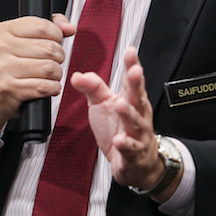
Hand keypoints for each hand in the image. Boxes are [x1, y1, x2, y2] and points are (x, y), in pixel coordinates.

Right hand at [0, 14, 76, 134]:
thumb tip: (69, 28)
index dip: (56, 36)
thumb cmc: (12, 65)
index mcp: (4, 31)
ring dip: (56, 74)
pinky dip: (52, 88)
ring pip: (49, 68)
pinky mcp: (9, 88)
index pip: (42, 26)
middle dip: (58, 57)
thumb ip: (50, 27)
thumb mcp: (25, 39)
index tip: (53, 42)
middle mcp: (1, 47)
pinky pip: (44, 86)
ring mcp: (4, 68)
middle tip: (51, 62)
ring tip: (49, 75)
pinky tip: (46, 87)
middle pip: (49, 48)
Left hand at [68, 46, 177, 197]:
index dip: (132, 65)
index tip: (131, 51)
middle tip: (134, 71)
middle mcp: (138, 115)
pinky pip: (131, 149)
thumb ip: (93, 88)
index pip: (131, 81)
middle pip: (138, 97)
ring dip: (129, 114)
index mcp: (131, 100)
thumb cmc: (119, 128)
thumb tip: (77, 75)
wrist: (135, 163)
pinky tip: (119, 141)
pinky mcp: (134, 154)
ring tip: (120, 105)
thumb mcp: (103, 105)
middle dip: (136, 84)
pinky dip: (126, 145)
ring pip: (136, 123)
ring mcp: (138, 135)